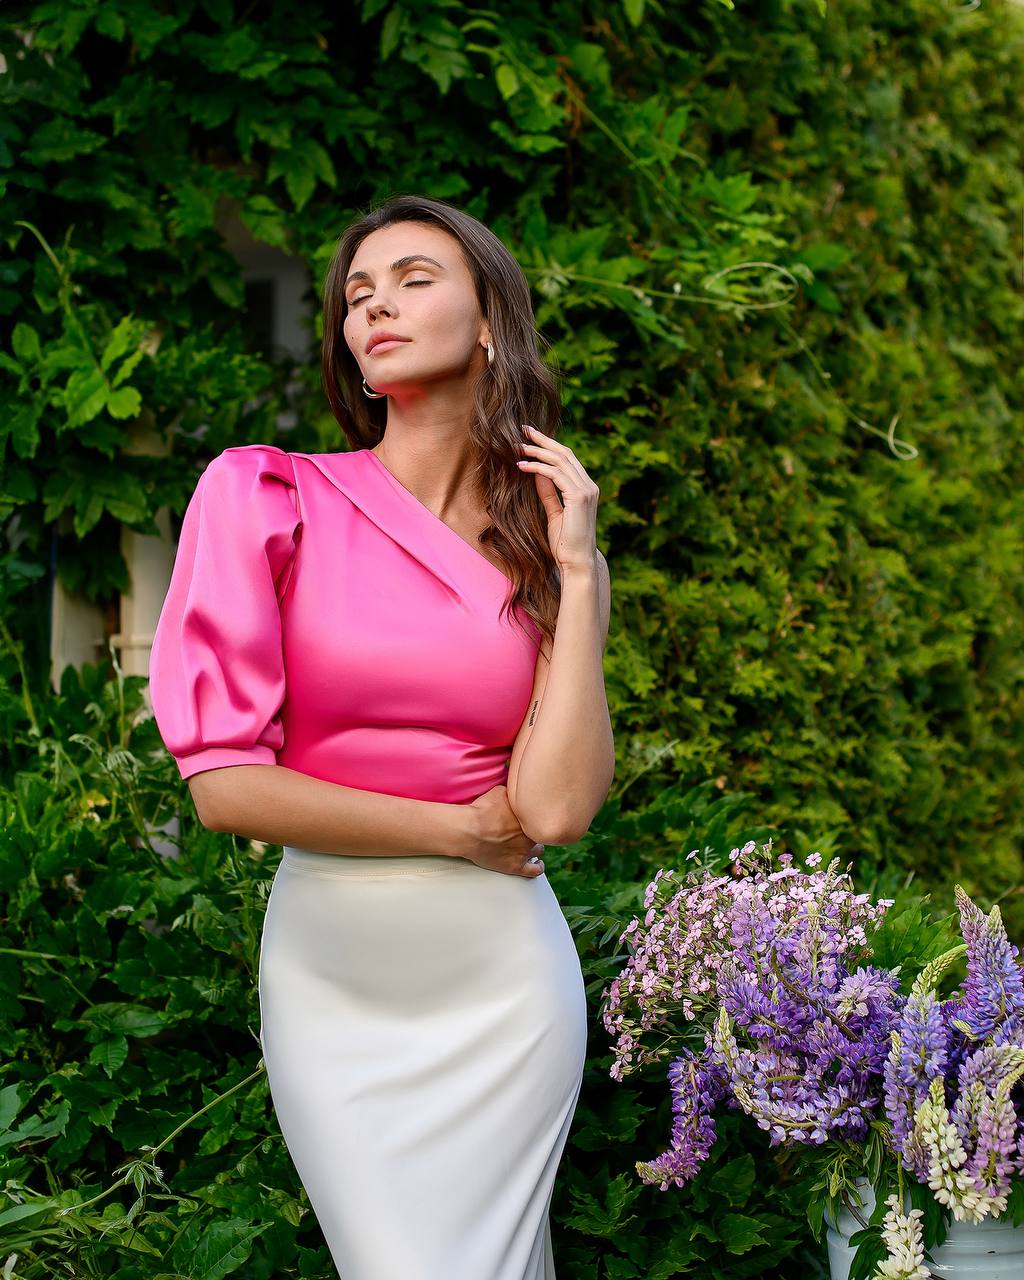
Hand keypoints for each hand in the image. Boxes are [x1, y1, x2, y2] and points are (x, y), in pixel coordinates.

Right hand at [460, 784, 546, 878]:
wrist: (470, 831)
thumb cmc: (482, 810)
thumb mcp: (500, 792)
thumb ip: (513, 793)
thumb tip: (517, 790)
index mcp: (529, 818)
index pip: (540, 817)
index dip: (534, 817)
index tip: (529, 816)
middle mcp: (530, 835)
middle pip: (540, 833)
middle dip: (533, 831)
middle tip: (525, 828)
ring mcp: (524, 852)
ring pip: (538, 850)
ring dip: (535, 847)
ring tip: (530, 844)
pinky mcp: (515, 866)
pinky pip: (534, 870)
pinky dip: (538, 867)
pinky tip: (538, 864)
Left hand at [516, 424, 600, 573]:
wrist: (576, 561)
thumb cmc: (565, 542)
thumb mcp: (554, 513)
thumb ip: (548, 493)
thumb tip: (537, 473)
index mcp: (585, 488)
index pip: (567, 458)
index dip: (548, 445)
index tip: (530, 437)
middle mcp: (589, 485)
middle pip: (565, 453)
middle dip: (542, 439)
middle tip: (522, 429)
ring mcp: (586, 490)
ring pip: (560, 460)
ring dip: (536, 451)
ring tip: (517, 447)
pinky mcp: (579, 497)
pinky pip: (555, 474)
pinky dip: (537, 467)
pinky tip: (521, 466)